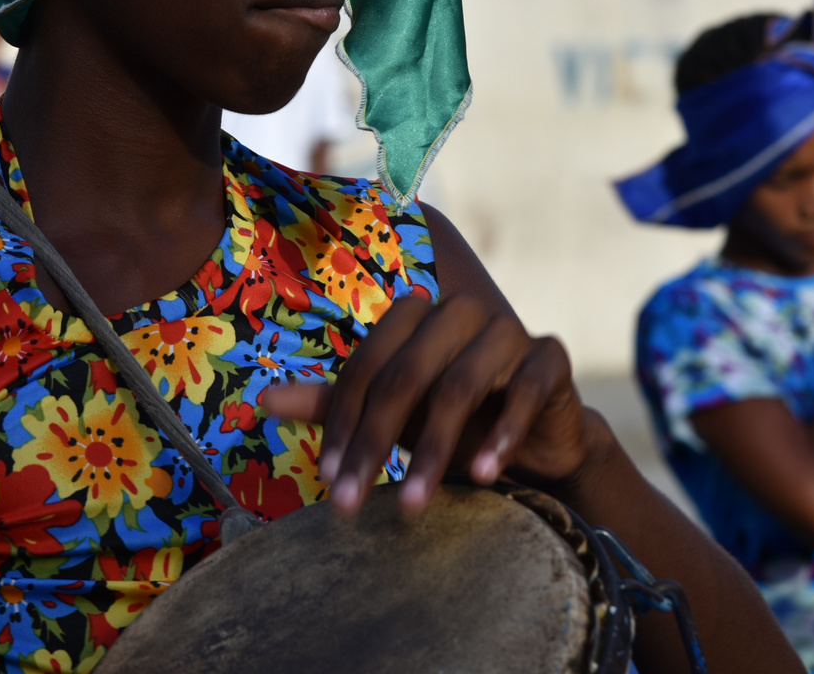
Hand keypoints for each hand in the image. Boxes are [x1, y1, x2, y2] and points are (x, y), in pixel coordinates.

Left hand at [262, 293, 591, 515]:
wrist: (534, 441)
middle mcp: (456, 311)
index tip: (330, 480)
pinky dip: (502, 434)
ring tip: (415, 503)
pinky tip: (484, 474)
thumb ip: (335, 403)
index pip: (367, 365)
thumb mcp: (391, 416)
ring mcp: (506, 329)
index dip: (344, 422)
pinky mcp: (549, 356)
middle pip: (405, 375)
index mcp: (413, 314)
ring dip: (435, 449)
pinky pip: (525, 389)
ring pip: (459, 386)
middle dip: (376, 442)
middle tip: (355, 500)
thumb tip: (265, 400)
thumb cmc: (453, 421)